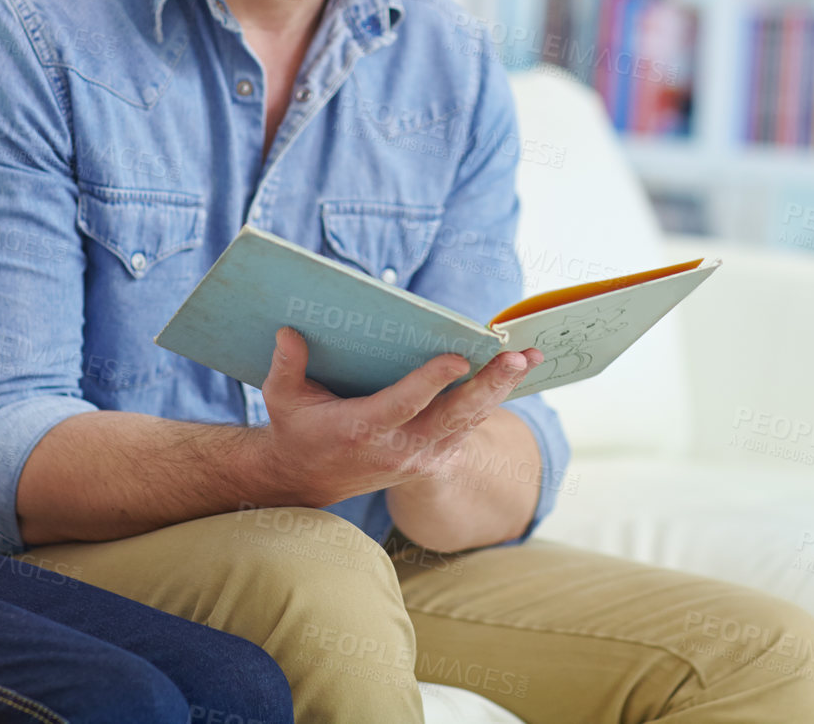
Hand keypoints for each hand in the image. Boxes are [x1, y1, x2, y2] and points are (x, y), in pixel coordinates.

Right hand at [259, 327, 544, 506]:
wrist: (308, 480)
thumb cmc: (297, 430)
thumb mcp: (283, 399)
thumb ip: (286, 366)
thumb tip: (290, 332)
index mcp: (362, 430)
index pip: (405, 405)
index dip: (432, 382)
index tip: (459, 357)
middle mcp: (398, 449)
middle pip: (453, 417)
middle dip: (489, 386)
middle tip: (516, 358)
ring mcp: (420, 457)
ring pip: (469, 422)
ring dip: (501, 390)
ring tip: (530, 358)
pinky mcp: (432, 458)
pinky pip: (467, 426)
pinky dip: (491, 400)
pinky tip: (512, 374)